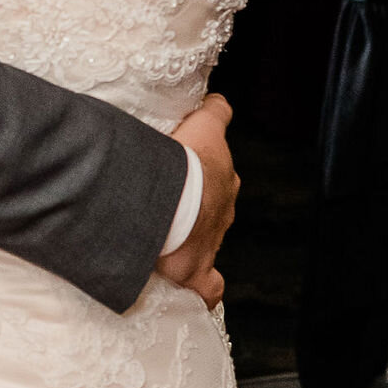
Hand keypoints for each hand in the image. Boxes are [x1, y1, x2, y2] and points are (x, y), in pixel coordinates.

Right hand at [157, 93, 236, 309]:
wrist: (168, 200)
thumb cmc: (179, 161)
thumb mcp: (203, 125)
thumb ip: (215, 112)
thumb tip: (220, 98)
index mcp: (223, 177)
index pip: (219, 172)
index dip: (201, 172)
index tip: (185, 172)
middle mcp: (223, 209)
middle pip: (214, 206)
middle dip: (195, 205)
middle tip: (165, 203)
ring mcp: (211, 241)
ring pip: (208, 241)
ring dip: (190, 240)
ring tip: (164, 239)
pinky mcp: (197, 271)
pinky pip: (209, 288)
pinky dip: (205, 289)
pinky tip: (195, 288)